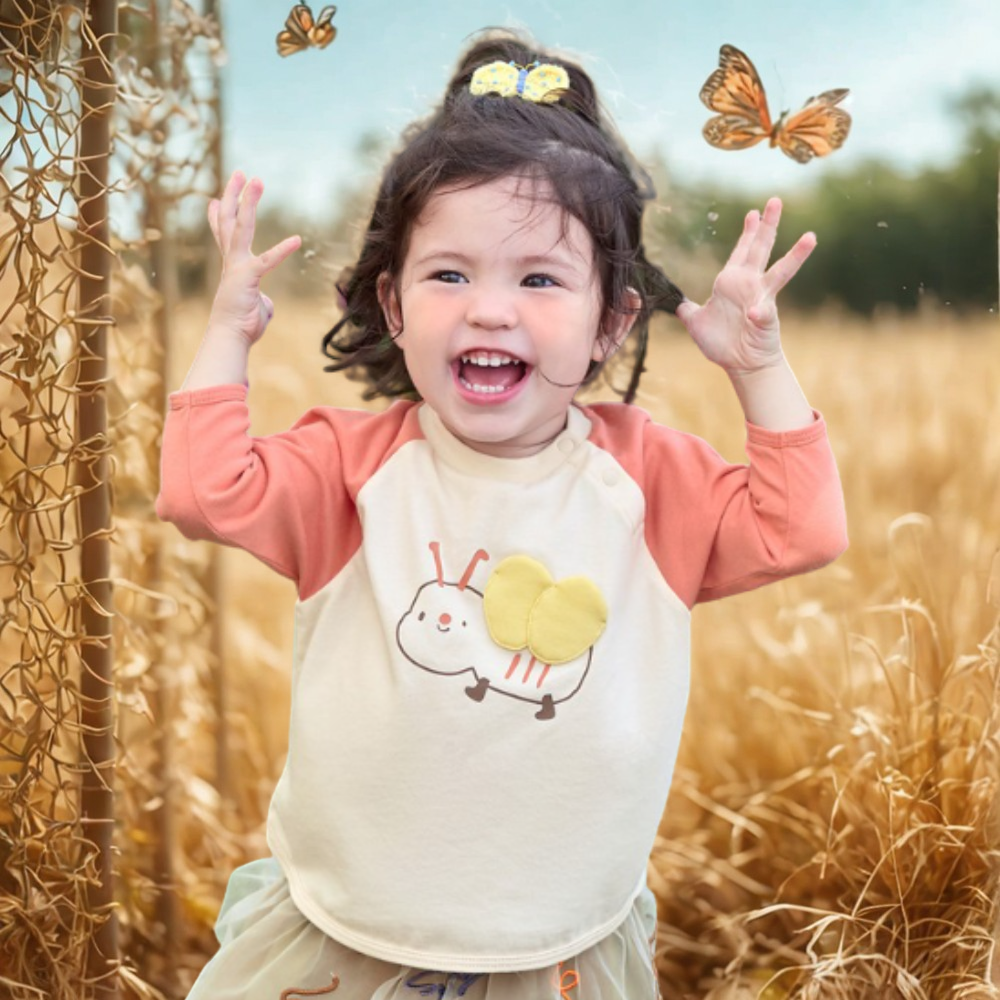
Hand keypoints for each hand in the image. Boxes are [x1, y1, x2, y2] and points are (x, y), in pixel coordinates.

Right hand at [206, 170, 300, 346]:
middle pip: (230, 221)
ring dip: (248, 202)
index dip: (219, 217)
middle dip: (234, 195)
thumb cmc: (242, 327)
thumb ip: (260, 298)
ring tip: (256, 180)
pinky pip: (266, 261)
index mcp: (233, 268)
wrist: (230, 339)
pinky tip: (297, 240)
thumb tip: (265, 301)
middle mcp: (231, 262)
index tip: (216, 200)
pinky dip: (282, 250)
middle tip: (240, 172)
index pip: (224, 236)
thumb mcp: (254, 307)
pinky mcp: (246, 278)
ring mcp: (236, 267)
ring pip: (240, 227)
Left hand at [675, 197, 814, 374]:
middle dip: (767, 226)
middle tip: (775, 200)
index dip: (746, 233)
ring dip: (795, 255)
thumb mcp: (696, 324)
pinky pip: (762, 313)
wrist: (740, 364)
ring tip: (810, 236)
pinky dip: (758, 314)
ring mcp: (761, 299)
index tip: (752, 212)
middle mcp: (749, 285)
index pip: (740, 252)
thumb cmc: (722, 344)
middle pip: (760, 250)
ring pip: (779, 272)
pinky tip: (755, 314)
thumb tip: (678, 304)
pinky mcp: (766, 318)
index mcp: (731, 282)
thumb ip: (687, 310)